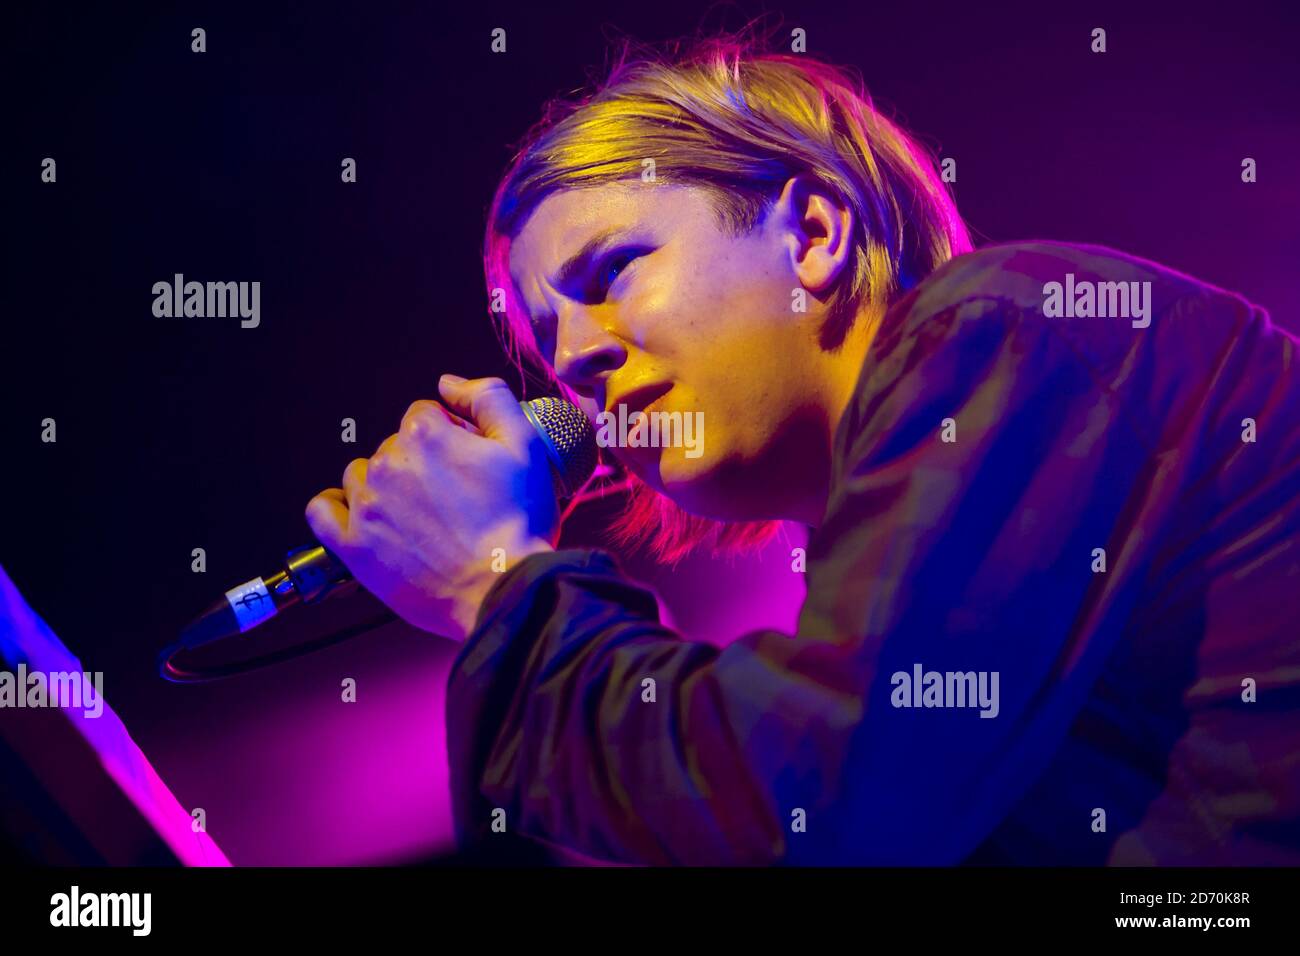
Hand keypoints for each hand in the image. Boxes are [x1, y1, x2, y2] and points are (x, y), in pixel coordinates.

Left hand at [305, 375, 556, 639]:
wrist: (503, 589)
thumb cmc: (517, 524)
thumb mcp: (524, 447)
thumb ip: (488, 399)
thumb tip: (450, 384)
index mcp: (426, 436)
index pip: (424, 415)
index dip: (449, 435)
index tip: (464, 462)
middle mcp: (389, 465)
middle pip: (394, 445)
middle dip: (419, 462)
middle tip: (451, 496)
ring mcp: (367, 506)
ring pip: (361, 474)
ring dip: (383, 484)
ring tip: (416, 512)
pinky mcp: (353, 545)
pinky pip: (322, 512)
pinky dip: (336, 507)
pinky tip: (360, 514)